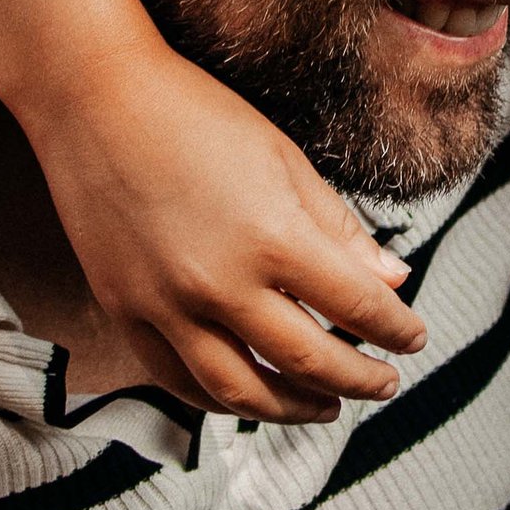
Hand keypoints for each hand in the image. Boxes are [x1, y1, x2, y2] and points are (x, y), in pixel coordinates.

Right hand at [34, 34, 426, 423]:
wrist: (95, 99)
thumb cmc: (194, 115)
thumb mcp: (285, 159)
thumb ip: (340, 228)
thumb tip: (393, 279)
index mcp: (273, 238)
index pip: (357, 308)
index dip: (396, 329)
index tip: (413, 337)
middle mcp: (221, 284)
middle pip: (307, 362)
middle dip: (358, 380)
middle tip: (383, 382)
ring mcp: (167, 306)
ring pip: (240, 392)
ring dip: (293, 409)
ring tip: (324, 407)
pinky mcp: (126, 311)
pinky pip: (177, 381)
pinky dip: (218, 402)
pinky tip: (249, 398)